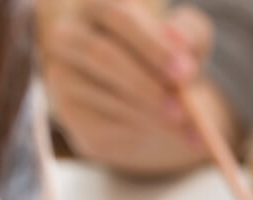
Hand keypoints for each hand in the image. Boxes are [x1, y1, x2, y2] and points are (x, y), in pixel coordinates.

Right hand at [40, 0, 234, 175]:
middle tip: (182, 111)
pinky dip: (141, 133)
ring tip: (187, 128)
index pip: (120, 17)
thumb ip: (189, 34)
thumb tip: (177, 38)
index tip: (186, 73)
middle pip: (102, 56)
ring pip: (108, 97)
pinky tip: (163, 132)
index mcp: (98, 6)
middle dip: (146, 85)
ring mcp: (63, 75)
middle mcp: (70, 35)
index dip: (153, 46)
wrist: (149, 101)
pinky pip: (104, 125)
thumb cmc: (167, 60)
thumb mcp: (187, 42)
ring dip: (152, 116)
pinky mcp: (69, 112)